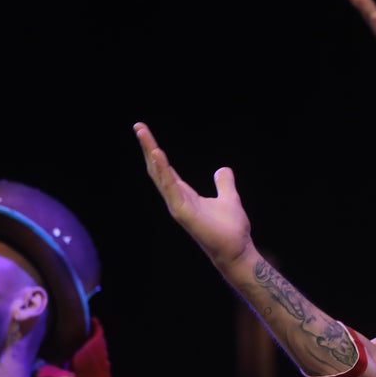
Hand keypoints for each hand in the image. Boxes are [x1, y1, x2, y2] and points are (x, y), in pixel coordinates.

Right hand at [133, 122, 254, 268]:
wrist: (237, 250)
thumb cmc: (231, 229)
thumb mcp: (229, 198)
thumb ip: (224, 184)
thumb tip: (222, 169)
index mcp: (185, 194)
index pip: (165, 169)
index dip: (155, 151)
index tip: (145, 132)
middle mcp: (177, 199)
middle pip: (157, 169)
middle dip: (148, 147)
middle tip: (138, 126)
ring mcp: (178, 206)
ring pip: (160, 176)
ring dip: (152, 154)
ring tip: (143, 135)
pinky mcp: (183, 213)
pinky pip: (171, 188)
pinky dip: (164, 172)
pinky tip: (158, 155)